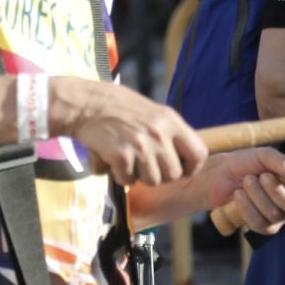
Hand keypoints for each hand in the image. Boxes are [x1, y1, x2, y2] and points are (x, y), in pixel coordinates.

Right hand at [59, 79, 206, 184]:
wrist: (85, 104)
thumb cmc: (118, 107)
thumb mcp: (152, 112)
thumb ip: (169, 132)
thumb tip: (183, 157)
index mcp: (171, 121)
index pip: (198, 154)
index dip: (191, 168)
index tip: (179, 169)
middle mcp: (159, 133)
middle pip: (174, 174)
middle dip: (161, 175)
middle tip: (145, 165)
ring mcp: (140, 145)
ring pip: (153, 181)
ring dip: (139, 176)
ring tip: (129, 160)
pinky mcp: (120, 154)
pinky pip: (128, 180)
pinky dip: (120, 175)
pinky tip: (114, 161)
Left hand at [203, 148, 284, 234]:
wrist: (218, 175)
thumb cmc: (244, 163)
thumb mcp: (261, 155)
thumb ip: (279, 160)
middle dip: (277, 192)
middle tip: (262, 176)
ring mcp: (280, 216)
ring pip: (276, 215)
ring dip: (258, 196)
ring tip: (246, 181)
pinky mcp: (262, 226)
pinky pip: (260, 225)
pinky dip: (247, 208)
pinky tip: (238, 195)